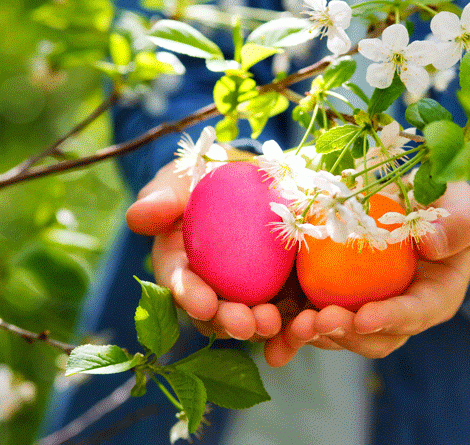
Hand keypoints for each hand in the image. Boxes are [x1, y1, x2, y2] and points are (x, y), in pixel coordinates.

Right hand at [126, 159, 289, 341]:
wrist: (253, 174)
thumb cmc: (209, 174)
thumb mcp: (184, 178)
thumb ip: (163, 196)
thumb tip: (136, 217)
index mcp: (181, 262)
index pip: (181, 283)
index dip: (189, 296)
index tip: (203, 304)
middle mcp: (210, 284)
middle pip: (214, 313)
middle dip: (227, 322)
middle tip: (244, 324)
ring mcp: (245, 291)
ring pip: (247, 319)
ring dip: (259, 326)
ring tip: (272, 322)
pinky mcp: (278, 290)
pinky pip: (285, 312)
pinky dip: (291, 324)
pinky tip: (303, 323)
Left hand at [263, 181, 469, 366]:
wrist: (408, 200)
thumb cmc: (442, 204)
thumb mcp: (460, 207)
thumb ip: (455, 224)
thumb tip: (431, 245)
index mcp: (432, 297)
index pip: (415, 314)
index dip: (391, 319)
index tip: (365, 316)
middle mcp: (396, 311)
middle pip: (373, 337)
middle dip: (345, 334)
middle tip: (318, 322)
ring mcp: (362, 306)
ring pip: (338, 334)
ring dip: (312, 335)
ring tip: (289, 328)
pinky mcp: (331, 295)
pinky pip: (309, 315)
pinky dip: (288, 326)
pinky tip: (268, 331)